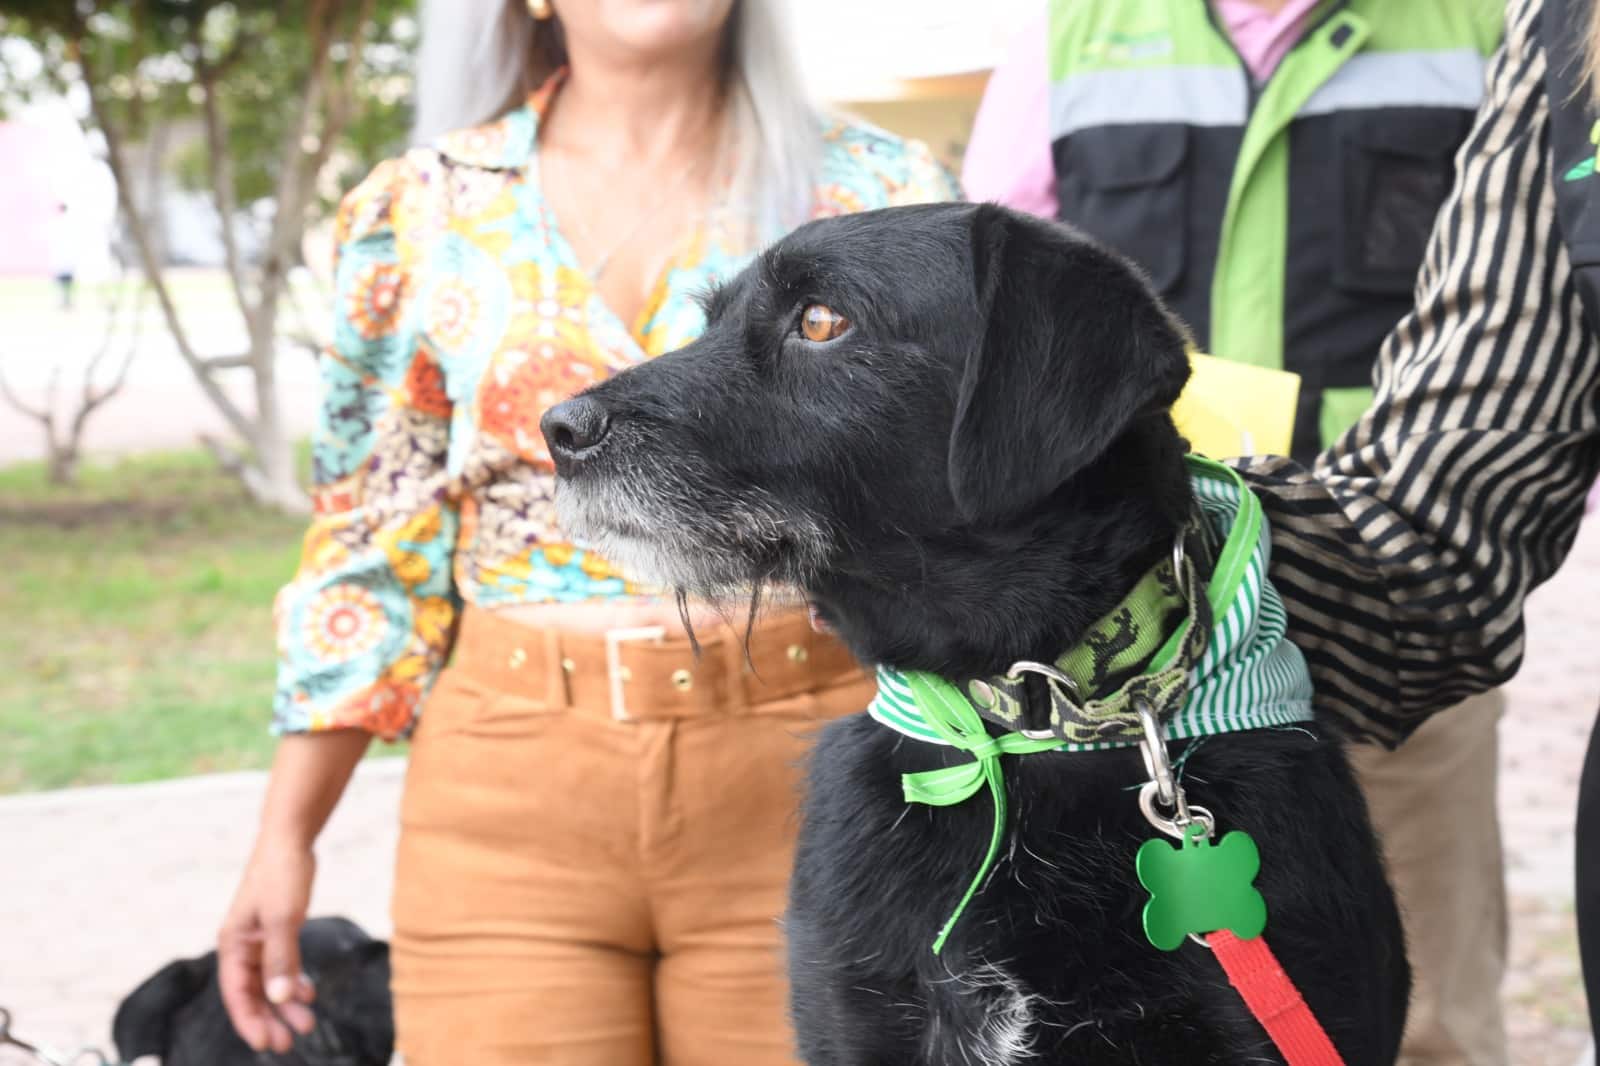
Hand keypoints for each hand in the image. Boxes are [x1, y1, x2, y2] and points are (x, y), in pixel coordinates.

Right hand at [218, 834, 318, 1052]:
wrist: (291, 839)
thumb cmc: (282, 874)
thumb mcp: (284, 919)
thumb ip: (282, 959)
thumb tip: (281, 998)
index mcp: (233, 944)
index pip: (236, 993)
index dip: (249, 1020)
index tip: (265, 1044)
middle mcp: (242, 945)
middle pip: (252, 993)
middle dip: (268, 1019)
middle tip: (288, 1043)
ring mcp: (258, 938)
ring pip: (269, 981)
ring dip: (285, 1003)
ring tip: (306, 1024)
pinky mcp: (276, 930)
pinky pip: (281, 965)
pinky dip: (293, 980)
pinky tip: (308, 992)